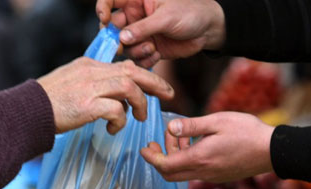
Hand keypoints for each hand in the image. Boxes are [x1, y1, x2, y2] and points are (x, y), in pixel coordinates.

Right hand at [38, 57, 173, 133]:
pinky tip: (113, 130)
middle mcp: (92, 72)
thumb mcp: (72, 84)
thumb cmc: (48, 103)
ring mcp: (90, 88)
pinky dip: (120, 121)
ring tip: (139, 118)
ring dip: (140, 104)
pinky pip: (116, 110)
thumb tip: (115, 100)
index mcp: (90, 66)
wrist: (26, 111)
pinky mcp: (87, 105)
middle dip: (155, 83)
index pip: (125, 66)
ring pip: (129, 88)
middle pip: (133, 71)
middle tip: (169, 95)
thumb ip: (93, 85)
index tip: (156, 87)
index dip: (145, 76)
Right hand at [96, 0, 225, 67]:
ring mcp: (141, 34)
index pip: (110, 1)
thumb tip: (121, 38)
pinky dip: (144, 60)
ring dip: (135, 50)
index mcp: (137, 0)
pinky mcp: (148, 48)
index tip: (104, 20)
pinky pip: (137, 58)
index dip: (102, 9)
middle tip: (122, 46)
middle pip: (113, 28)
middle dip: (116, 38)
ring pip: (125, 46)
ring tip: (151, 48)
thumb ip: (143, 27)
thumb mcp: (166, 17)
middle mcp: (135, 16)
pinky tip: (157, 55)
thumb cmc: (190, 13)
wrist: (208, 30)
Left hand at [141, 112, 275, 181]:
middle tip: (158, 141)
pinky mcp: (219, 176)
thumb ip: (191, 126)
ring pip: (183, 173)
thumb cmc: (247, 132)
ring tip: (182, 136)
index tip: (144, 148)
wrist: (272, 151)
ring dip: (176, 157)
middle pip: (170, 175)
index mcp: (199, 159)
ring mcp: (212, 177)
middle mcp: (203, 172)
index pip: (165, 165)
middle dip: (159, 159)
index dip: (151, 158)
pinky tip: (197, 144)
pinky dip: (188, 160)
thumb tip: (170, 128)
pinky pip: (196, 172)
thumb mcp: (217, 121)